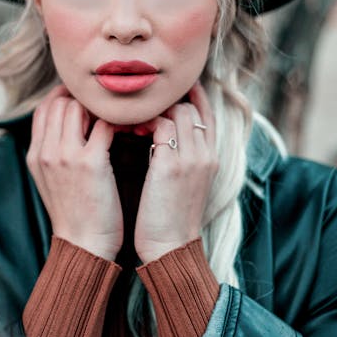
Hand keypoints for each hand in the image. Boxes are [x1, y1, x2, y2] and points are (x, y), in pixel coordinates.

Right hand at [26, 85, 122, 260]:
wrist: (84, 246)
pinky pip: (105, 124)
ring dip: (101, 108)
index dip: (64, 97)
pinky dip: (119, 122)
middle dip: (84, 99)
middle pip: (59, 101)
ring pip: (78, 105)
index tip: (86, 99)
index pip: (43, 108)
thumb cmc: (76, 215)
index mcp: (35, 155)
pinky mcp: (91, 162)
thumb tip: (68, 128)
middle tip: (107, 107)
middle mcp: (45, 151)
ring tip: (118, 117)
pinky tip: (131, 129)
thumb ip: (54, 152)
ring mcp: (66, 155)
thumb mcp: (51, 182)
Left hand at [134, 82, 217, 263]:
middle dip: (166, 101)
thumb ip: (180, 159)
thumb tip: (163, 141)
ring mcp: (191, 158)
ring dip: (151, 110)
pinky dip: (142, 122)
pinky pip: (160, 125)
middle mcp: (205, 154)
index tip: (176, 87)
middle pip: (192, 107)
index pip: (208, 115)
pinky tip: (125, 129)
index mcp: (210, 159)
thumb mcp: (185, 185)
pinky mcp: (171, 165)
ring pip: (177, 111)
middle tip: (139, 104)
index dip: (194, 97)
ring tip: (130, 119)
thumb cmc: (170, 220)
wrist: (170, 249)